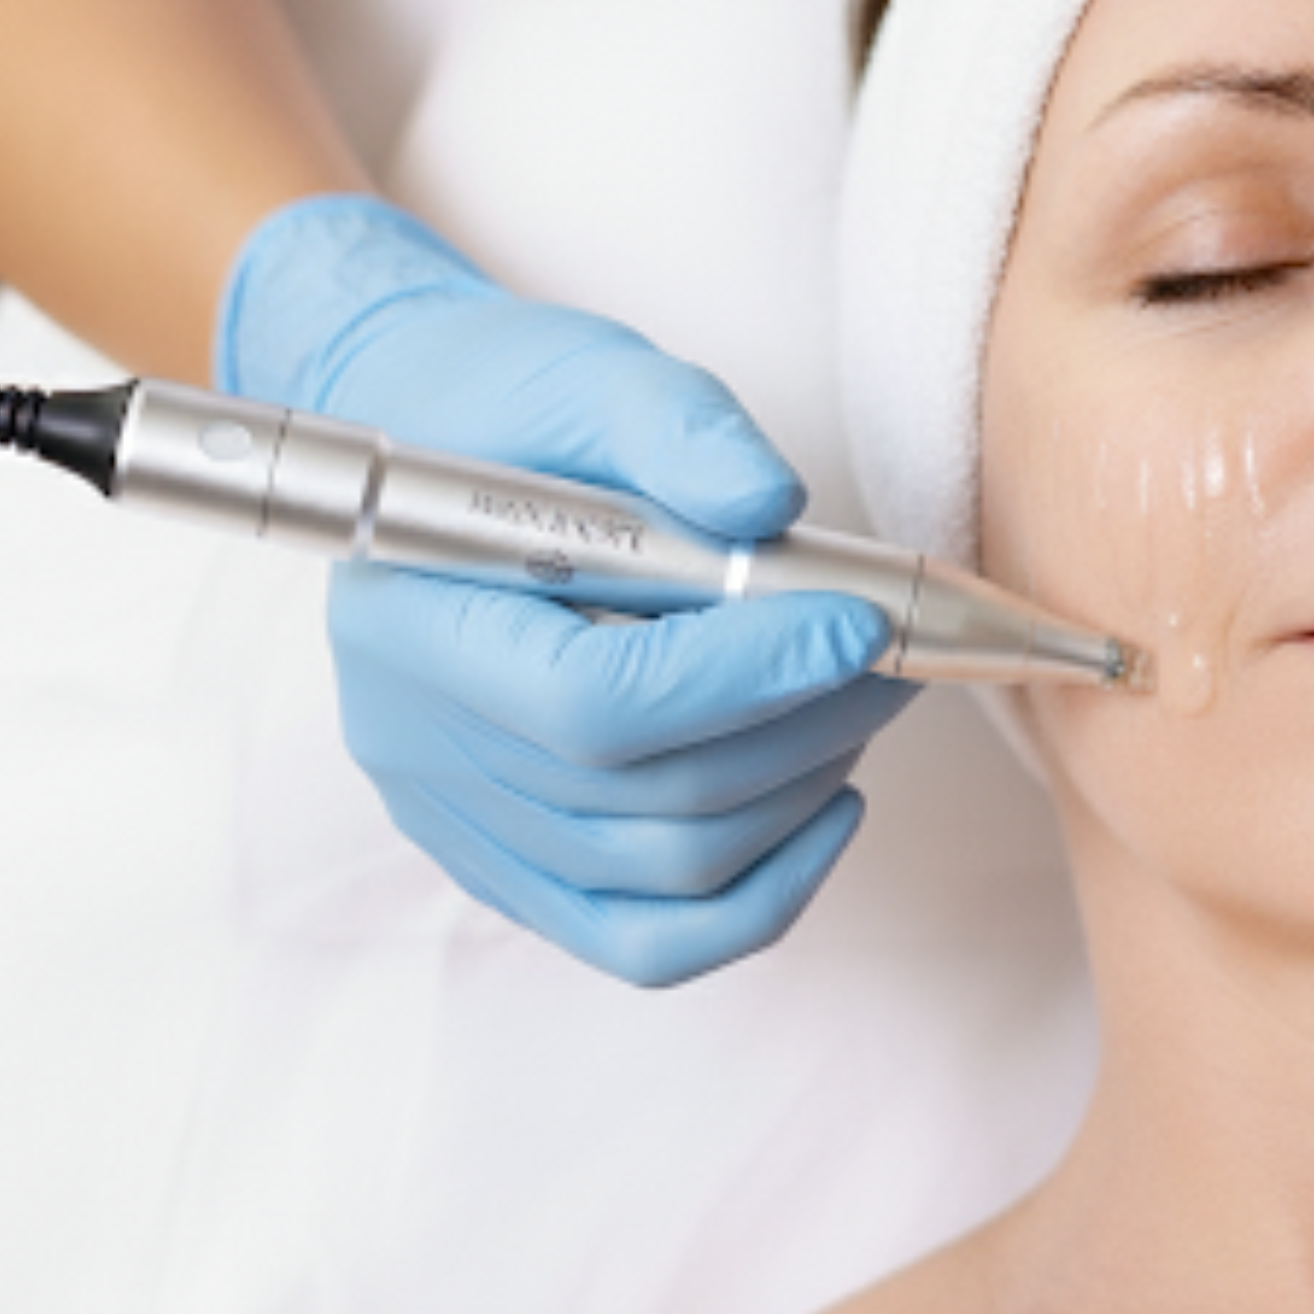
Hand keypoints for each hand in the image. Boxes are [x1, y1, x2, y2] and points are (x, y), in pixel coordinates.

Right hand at [218, 196, 913, 983]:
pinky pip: (644, 939)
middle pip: (646, 797)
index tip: (859, 622)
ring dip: (802, 792)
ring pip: (668, 871)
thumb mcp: (590, 373)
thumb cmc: (506, 408)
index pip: (595, 704)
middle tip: (897, 653)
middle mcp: (423, 747)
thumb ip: (679, 429)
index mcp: (416, 625)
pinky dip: (759, 895)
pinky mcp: (514, 864)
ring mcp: (465, 822)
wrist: (427, 440)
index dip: (747, 675)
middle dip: (807, 725)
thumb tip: (771, 504)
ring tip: (864, 700)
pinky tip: (829, 809)